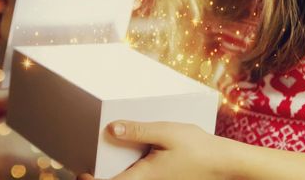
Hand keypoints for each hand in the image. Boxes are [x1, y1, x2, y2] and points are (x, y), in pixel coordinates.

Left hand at [77, 120, 227, 179]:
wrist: (224, 164)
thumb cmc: (198, 149)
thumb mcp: (166, 133)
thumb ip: (138, 131)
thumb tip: (111, 129)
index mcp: (141, 178)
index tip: (81, 170)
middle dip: (102, 172)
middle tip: (93, 155)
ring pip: (128, 179)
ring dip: (118, 169)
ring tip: (114, 146)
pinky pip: (140, 177)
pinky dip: (132, 168)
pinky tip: (137, 151)